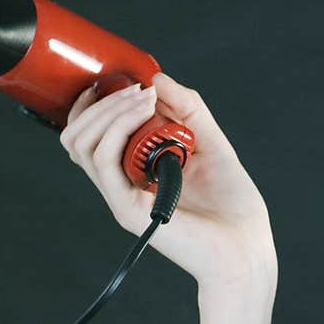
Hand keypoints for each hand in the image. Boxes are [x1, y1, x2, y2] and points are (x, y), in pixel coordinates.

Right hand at [59, 72, 277, 289]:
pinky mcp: (127, 208)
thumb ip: (188, 110)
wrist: (246, 246)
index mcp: (136, 172)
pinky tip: (144, 113)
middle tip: (138, 90)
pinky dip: (118, 128)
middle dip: (102, 102)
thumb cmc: (233, 206)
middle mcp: (123, 184)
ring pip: (82, 144)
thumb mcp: (212, 143)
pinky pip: (104, 160)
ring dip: (109, 110)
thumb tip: (158, 77)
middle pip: (78, 137)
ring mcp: (122, 197)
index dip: (100, 104)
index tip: (128, 83)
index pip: (93, 134)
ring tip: (143, 98)